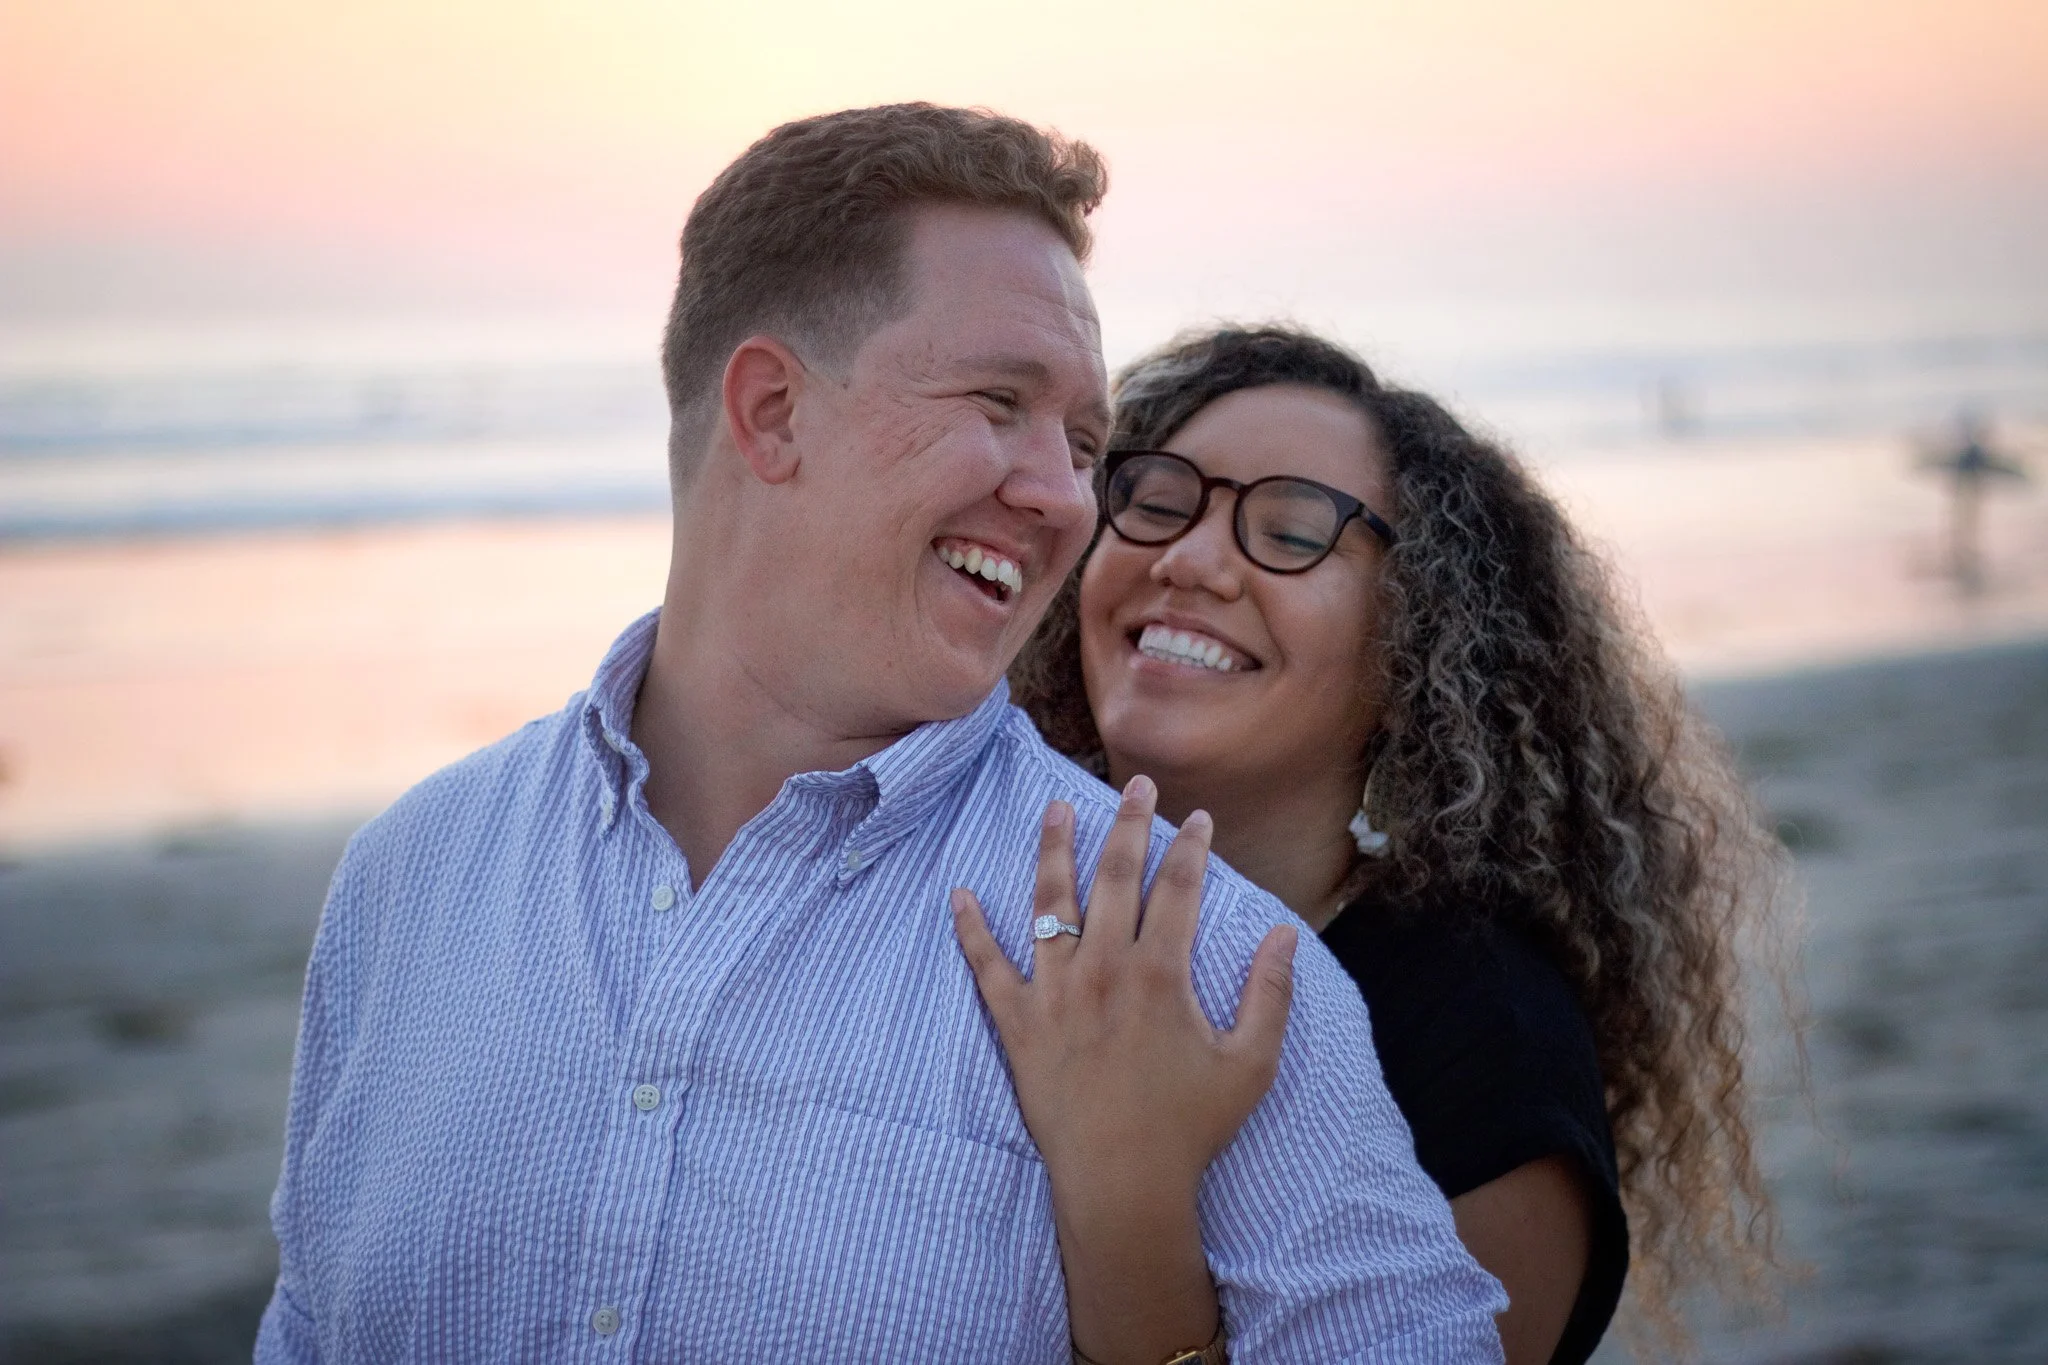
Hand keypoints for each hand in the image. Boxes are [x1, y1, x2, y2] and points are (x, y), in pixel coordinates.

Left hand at [951, 774, 1298, 1208]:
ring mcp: (1055, 994)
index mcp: (1160, 974)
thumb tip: (1285, 932)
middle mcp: (1103, 970)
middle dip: (1128, 824)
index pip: (1178, 889)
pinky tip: (959, 895)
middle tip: (1133, 784)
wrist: (1122, 1185)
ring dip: (1053, 851)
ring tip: (1055, 809)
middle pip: (1114, 878)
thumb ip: (1270, 994)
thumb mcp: (1250, 1064)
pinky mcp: (1018, 1025)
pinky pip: (987, 968)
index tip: (1197, 817)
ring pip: (1049, 905)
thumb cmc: (1190, 1128)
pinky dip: (971, 931)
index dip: (1190, 847)